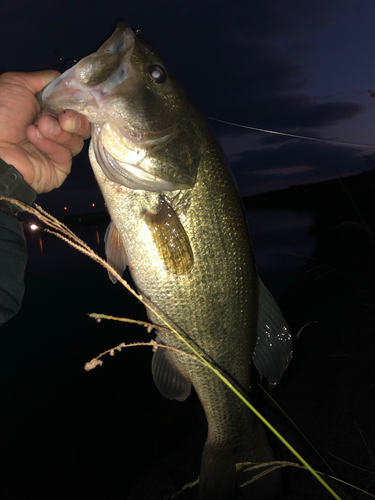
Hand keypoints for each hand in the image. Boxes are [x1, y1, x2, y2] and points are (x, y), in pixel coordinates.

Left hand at [0, 71, 90, 193]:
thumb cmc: (1, 114)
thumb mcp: (18, 84)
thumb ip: (45, 79)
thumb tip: (68, 81)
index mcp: (45, 111)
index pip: (74, 108)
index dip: (78, 103)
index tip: (78, 98)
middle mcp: (53, 131)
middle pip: (82, 125)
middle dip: (75, 119)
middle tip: (64, 118)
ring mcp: (57, 151)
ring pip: (77, 140)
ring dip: (59, 132)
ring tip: (40, 126)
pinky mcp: (59, 168)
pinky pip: (67, 155)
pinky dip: (52, 145)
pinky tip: (34, 138)